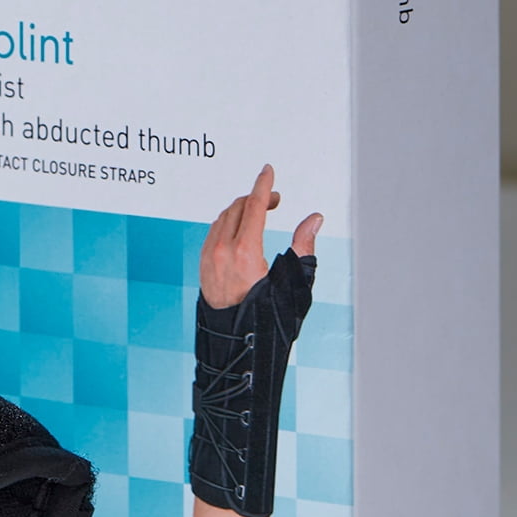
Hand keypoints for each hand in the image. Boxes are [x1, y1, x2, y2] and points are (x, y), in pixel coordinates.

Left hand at [198, 164, 321, 309]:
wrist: (237, 345)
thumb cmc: (268, 320)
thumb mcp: (294, 284)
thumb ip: (304, 246)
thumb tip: (314, 220)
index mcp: (244, 251)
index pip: (253, 206)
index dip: (263, 185)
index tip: (267, 170)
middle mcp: (222, 251)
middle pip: (237, 208)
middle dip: (256, 197)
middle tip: (274, 199)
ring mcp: (209, 258)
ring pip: (223, 219)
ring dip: (241, 209)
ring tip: (259, 212)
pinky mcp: (203, 265)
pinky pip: (213, 232)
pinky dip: (228, 223)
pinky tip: (239, 229)